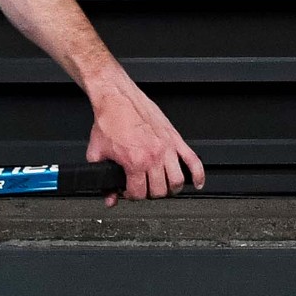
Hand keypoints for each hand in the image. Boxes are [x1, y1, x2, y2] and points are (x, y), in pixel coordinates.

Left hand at [85, 80, 204, 207]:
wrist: (116, 98)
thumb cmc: (108, 120)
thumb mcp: (97, 153)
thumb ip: (102, 178)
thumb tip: (109, 197)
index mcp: (135, 161)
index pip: (139, 193)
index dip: (131, 195)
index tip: (128, 191)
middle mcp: (154, 156)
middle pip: (160, 191)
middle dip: (149, 192)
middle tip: (143, 187)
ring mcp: (167, 148)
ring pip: (177, 181)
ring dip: (170, 188)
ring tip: (162, 186)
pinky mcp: (175, 138)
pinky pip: (193, 161)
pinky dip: (198, 175)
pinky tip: (196, 183)